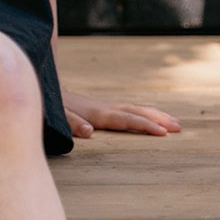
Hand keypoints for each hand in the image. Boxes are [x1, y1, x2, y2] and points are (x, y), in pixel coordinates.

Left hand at [61, 89, 180, 139]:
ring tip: (173, 122)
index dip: (144, 126)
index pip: (126, 120)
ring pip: (134, 109)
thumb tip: (89, 132)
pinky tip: (148, 118)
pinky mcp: (99, 108)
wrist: (41, 86)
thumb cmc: (49, 105)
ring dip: (154, 115)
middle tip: (179, 127)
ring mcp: (103, 107)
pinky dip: (141, 114)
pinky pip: (126, 111)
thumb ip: (71, 122)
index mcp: (96, 113)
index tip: (163, 132)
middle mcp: (103, 108)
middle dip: (158, 119)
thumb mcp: (57, 115)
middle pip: (136, 112)